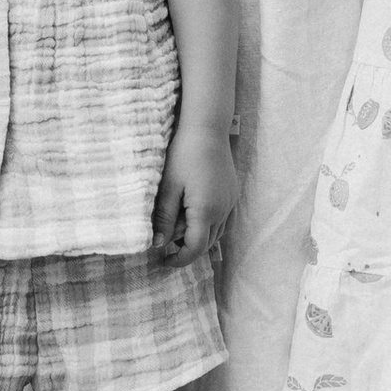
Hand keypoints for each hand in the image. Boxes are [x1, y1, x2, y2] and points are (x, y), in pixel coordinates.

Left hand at [154, 117, 237, 265]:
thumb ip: (163, 218)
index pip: (195, 249)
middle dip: (186, 249)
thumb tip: (157, 245)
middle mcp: (223, 211)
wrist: (207, 129)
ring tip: (178, 230)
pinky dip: (211, 228)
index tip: (162, 261)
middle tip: (164, 242)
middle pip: (206, 244)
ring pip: (216, 234)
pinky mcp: (232, 195)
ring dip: (198, 238)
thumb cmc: (183, 154)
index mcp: (206, 211)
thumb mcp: (168, 187)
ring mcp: (230, 203)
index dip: (178, 260)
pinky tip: (197, 220)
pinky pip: (224, 222)